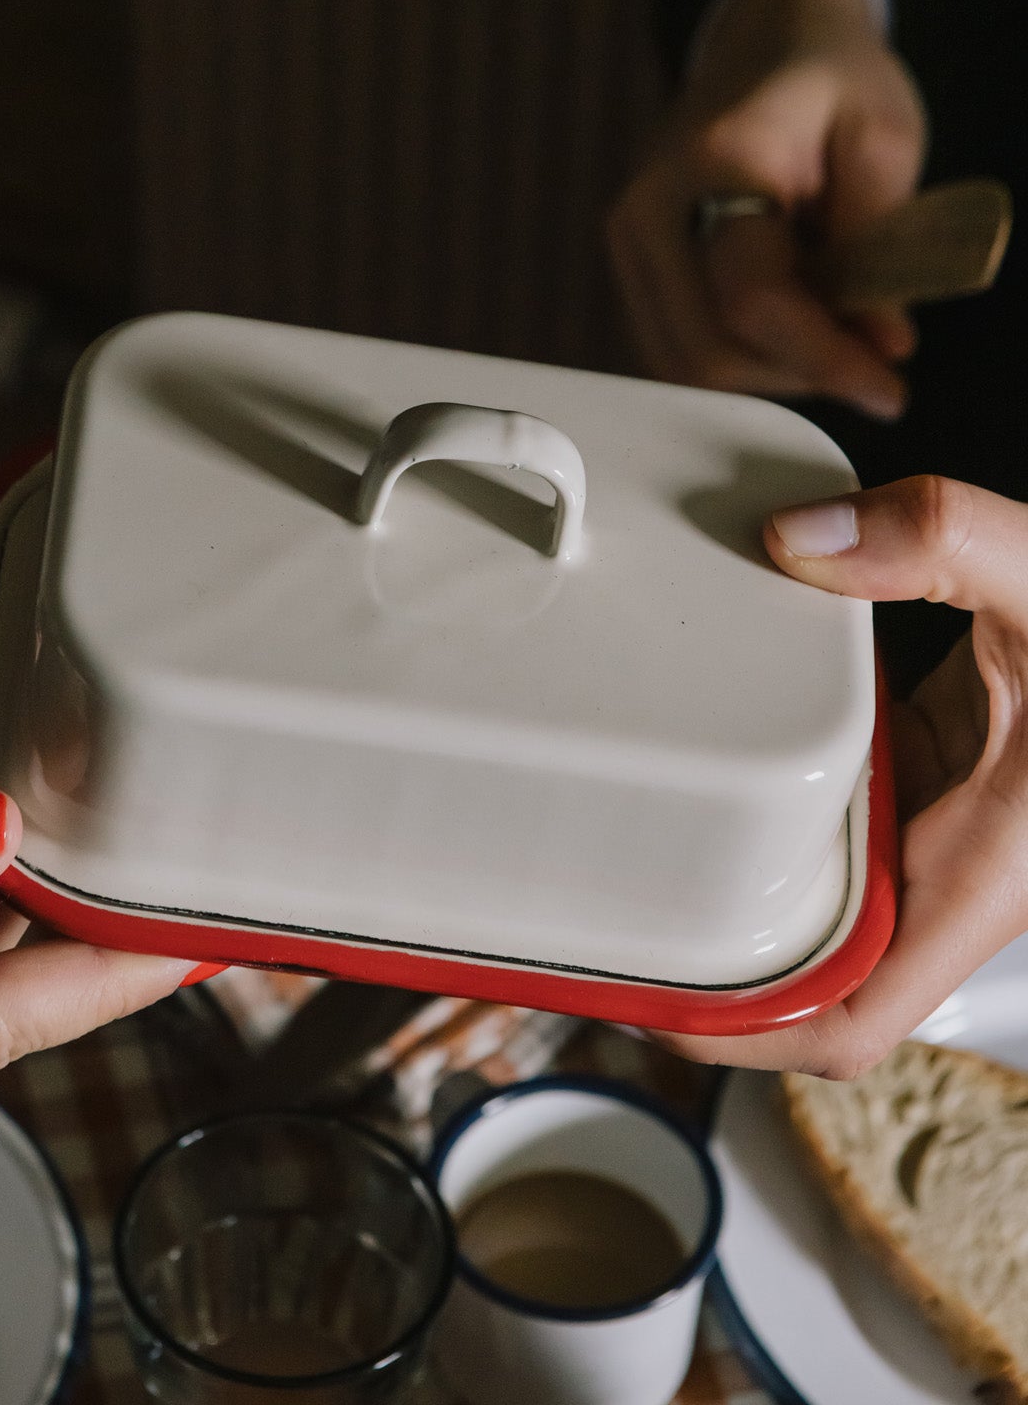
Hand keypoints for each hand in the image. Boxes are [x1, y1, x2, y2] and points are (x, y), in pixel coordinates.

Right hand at [607, 0, 926, 418]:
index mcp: (718, 159)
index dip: (824, 356)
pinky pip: (675, 346)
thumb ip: (881, 242)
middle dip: (796, 374)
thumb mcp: (884, 138)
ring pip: (684, 361)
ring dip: (769, 373)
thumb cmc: (832, 83)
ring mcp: (627, 238)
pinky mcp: (629, 264)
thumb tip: (881, 345)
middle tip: (867, 365)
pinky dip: (740, 359)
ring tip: (831, 339)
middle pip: (708, 347)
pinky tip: (790, 330)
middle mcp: (650, 205)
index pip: (752, 298)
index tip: (890, 388)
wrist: (762, 45)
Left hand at [661, 475, 1027, 1077]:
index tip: (650, 1004)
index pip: (853, 1021)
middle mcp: (952, 866)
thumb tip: (800, 541)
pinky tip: (708, 738)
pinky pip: (836, 806)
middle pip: (809, 969)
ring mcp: (939, 819)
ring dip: (734, 873)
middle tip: (597, 915)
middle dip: (707, 961)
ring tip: (624, 837)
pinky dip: (774, 789)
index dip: (746, 1038)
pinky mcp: (930, 765)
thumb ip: (944, 541)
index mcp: (981, 876)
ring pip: (817, 885)